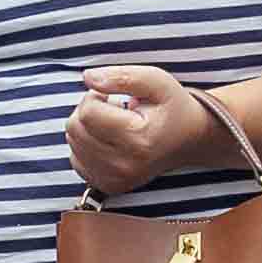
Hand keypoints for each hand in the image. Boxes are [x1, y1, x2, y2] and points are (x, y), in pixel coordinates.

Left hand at [61, 62, 229, 197]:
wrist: (188, 139)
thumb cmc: (171, 107)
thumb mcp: (156, 81)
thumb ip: (121, 76)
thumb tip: (88, 77)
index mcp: (138, 139)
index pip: (87, 112)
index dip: (95, 96)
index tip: (114, 97)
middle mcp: (126, 165)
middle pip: (75, 128)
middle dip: (88, 110)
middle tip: (114, 109)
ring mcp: (117, 179)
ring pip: (73, 143)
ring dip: (86, 127)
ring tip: (113, 123)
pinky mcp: (109, 186)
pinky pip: (76, 160)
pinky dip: (86, 146)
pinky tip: (108, 140)